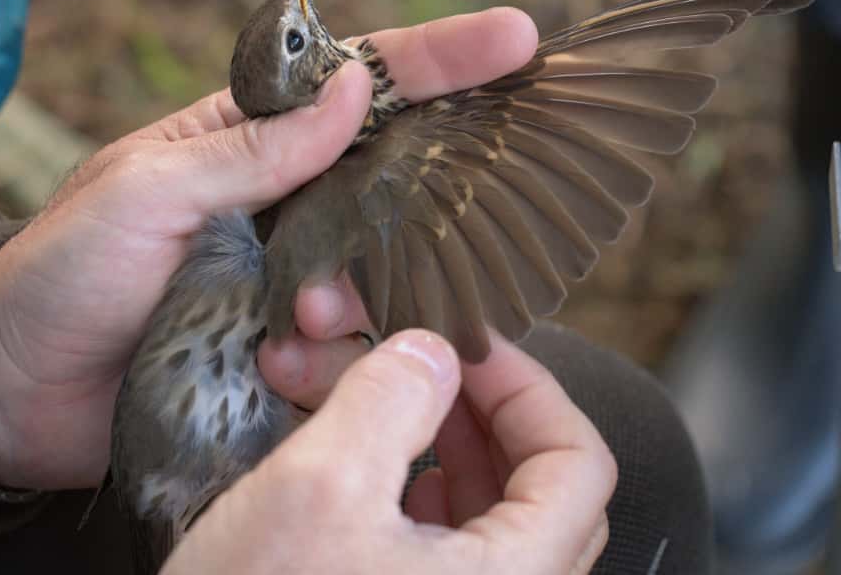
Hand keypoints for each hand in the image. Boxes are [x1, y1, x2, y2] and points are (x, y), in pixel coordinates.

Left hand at [0, 9, 537, 488]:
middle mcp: (283, 199)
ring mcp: (289, 272)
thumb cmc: (64, 271)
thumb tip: (352, 93)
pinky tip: (285, 364)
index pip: (354, 81)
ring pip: (378, 266)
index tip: (516, 39)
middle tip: (388, 234)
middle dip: (413, 200)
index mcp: (244, 138)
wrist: (16, 390)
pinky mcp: (286, 343)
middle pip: (390, 173)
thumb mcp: (147, 191)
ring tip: (291, 323)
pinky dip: (332, 354)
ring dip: (352, 295)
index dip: (436, 58)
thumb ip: (254, 147)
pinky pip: (349, 339)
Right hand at [163, 329, 616, 574]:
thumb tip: (432, 352)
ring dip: (455, 447)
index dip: (527, 388)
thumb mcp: (318, 489)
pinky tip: (385, 475)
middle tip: (431, 366)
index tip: (464, 345)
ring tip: (405, 406)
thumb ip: (388, 400)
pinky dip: (429, 495)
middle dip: (485, 411)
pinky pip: (453, 552)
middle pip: (543, 487)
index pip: (578, 462)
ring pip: (495, 518)